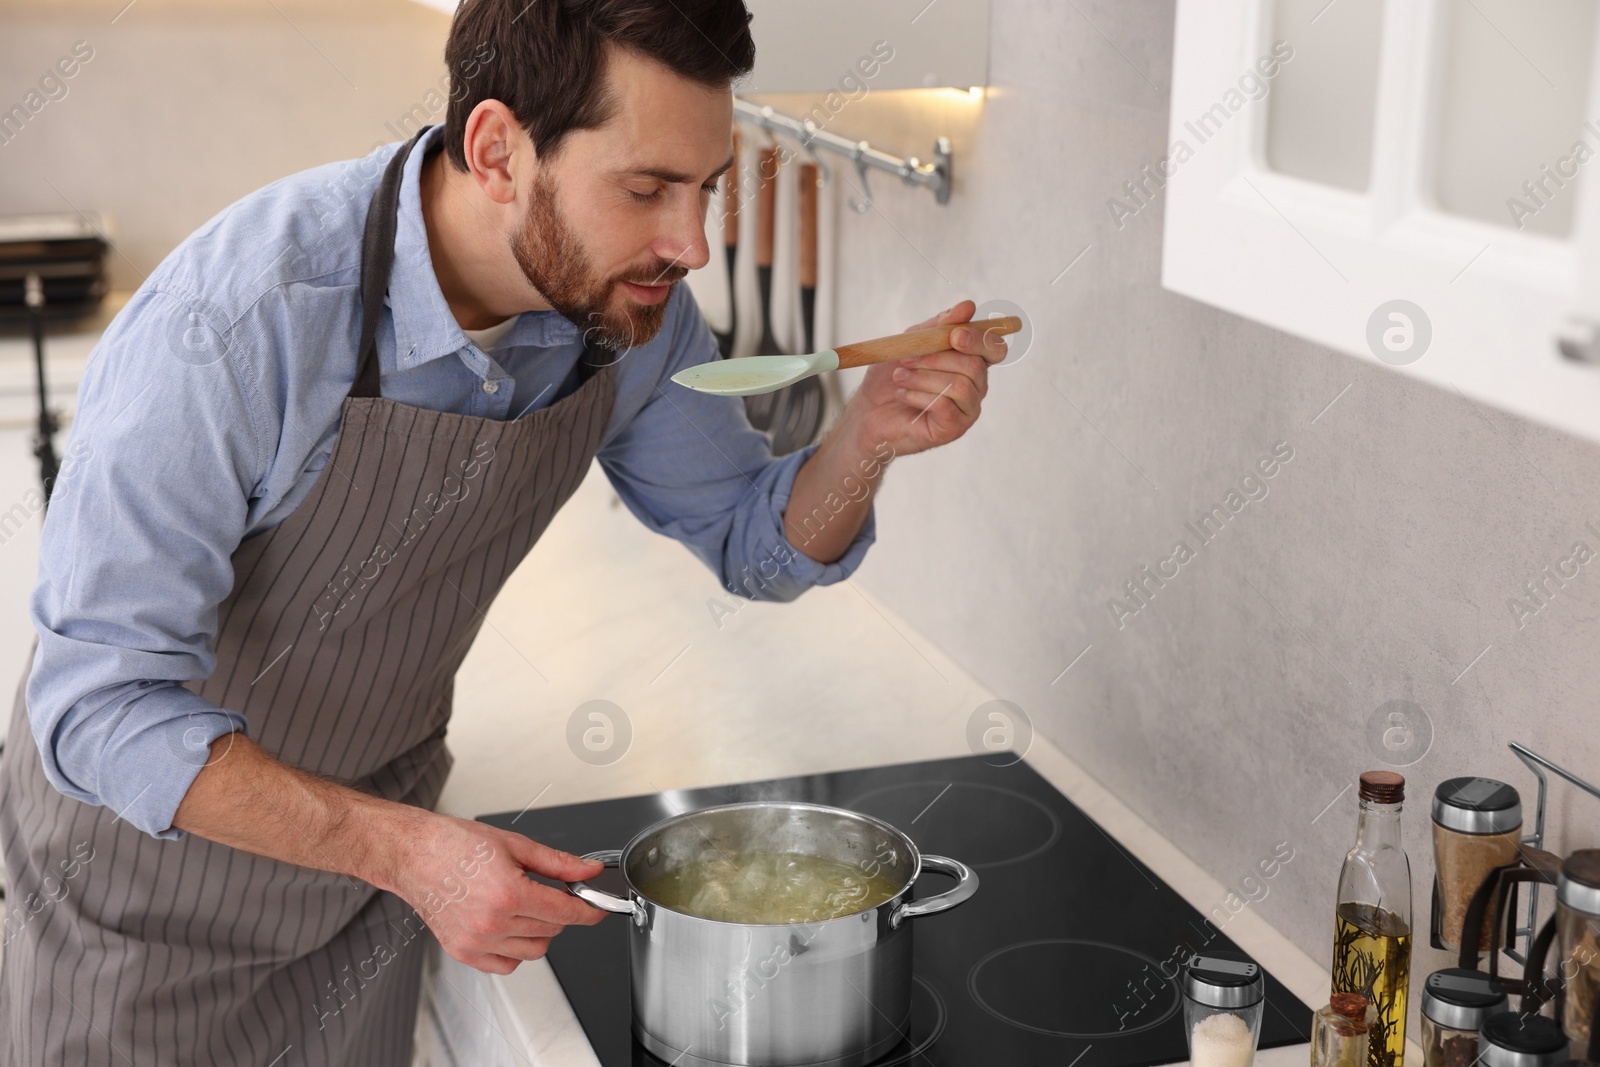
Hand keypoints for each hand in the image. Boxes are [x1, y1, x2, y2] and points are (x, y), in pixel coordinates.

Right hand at [385, 811, 606, 974]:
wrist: (414, 854)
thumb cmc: (455, 845)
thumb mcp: (515, 845)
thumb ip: (558, 864)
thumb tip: (588, 872)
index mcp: (508, 893)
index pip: (565, 913)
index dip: (589, 911)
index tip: (597, 909)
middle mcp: (492, 923)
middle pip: (552, 931)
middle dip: (559, 912)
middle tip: (547, 892)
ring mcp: (476, 942)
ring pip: (534, 951)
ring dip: (539, 932)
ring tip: (523, 906)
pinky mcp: (463, 952)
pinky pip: (506, 965)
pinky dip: (515, 950)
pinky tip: (508, 926)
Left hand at [844, 299, 1008, 457]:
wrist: (869, 410)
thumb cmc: (892, 375)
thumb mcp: (912, 341)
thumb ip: (940, 326)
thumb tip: (968, 306)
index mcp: (971, 361)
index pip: (994, 348)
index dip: (981, 340)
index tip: (955, 335)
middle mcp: (975, 386)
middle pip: (975, 366)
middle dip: (937, 358)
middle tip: (906, 359)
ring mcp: (967, 409)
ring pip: (960, 386)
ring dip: (924, 377)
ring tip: (900, 377)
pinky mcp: (953, 429)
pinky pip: (945, 406)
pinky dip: (919, 396)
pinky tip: (903, 394)